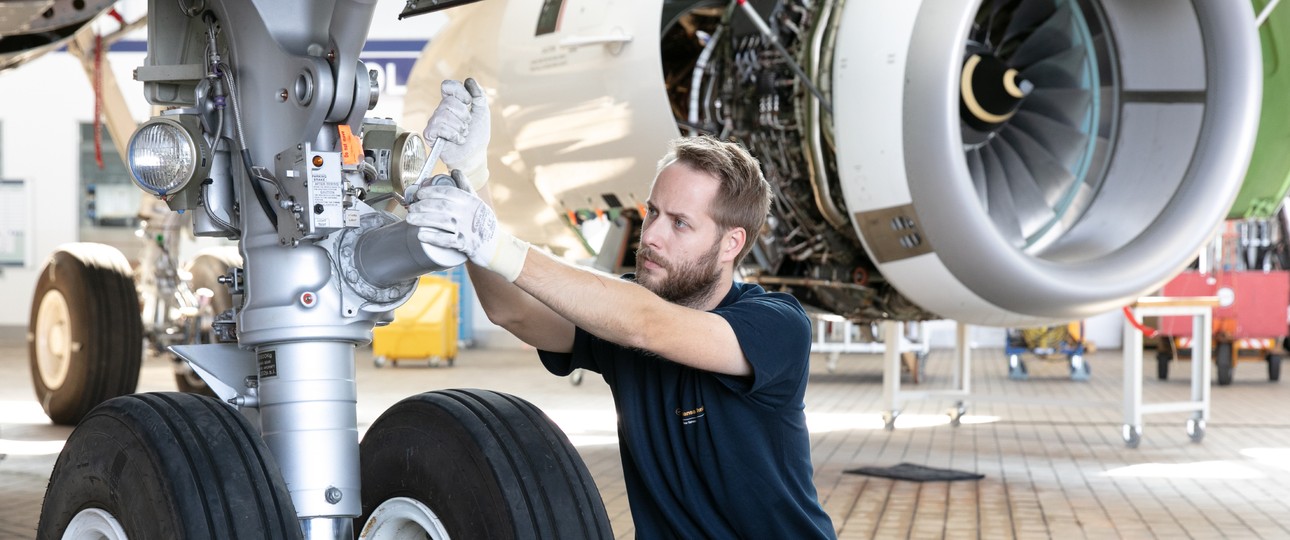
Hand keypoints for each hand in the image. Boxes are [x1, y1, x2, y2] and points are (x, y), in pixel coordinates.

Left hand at [406, 171, 527, 281]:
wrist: (496, 247)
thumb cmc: (483, 223)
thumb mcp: (477, 203)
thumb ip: (465, 187)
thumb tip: (454, 171)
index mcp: (471, 201)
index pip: (449, 192)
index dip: (432, 191)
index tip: (420, 194)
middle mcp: (469, 213)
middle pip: (442, 206)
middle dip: (423, 206)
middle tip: (412, 208)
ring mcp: (467, 229)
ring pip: (442, 221)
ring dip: (423, 219)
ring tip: (411, 220)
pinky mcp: (465, 245)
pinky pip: (447, 240)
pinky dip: (433, 237)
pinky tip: (421, 235)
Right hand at [422, 78, 489, 187]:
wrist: (475, 154)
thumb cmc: (478, 135)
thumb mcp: (482, 111)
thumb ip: (478, 94)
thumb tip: (469, 80)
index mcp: (452, 102)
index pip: (447, 86)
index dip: (459, 91)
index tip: (469, 102)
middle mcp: (441, 110)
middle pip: (448, 102)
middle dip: (464, 115)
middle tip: (467, 125)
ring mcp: (434, 122)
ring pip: (444, 115)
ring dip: (460, 127)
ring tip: (463, 134)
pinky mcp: (430, 134)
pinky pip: (439, 127)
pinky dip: (453, 135)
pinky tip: (457, 140)